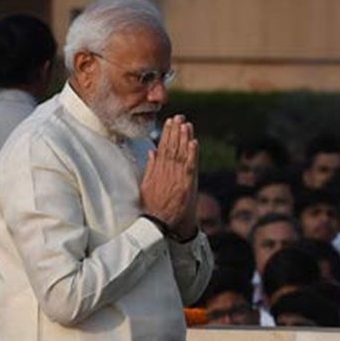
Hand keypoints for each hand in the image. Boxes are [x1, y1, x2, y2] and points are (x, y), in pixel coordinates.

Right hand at [140, 115, 198, 238]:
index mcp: (157, 171)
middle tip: (179, 117)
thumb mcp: (146, 185)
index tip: (169, 122)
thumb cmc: (153, 207)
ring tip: (186, 124)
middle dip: (175, 131)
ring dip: (184, 138)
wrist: (160, 224)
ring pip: (180, 154)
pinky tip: (194, 142)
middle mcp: (166, 172)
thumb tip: (152, 151)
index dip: (166, 134)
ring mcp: (176, 178)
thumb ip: (150, 168)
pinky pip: (189, 167)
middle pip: (172, 147)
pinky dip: (192, 154)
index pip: (162, 148)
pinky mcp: (186, 185)